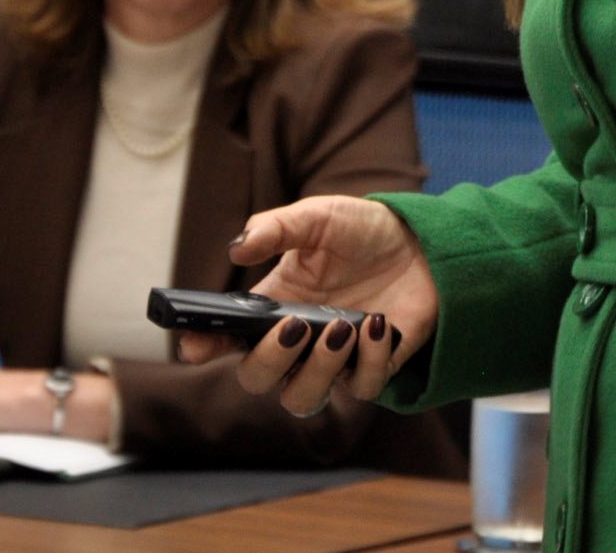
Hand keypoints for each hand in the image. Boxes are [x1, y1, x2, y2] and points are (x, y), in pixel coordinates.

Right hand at [175, 196, 438, 416]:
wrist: (420, 241)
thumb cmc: (360, 231)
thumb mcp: (317, 217)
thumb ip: (276, 228)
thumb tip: (237, 247)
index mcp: (272, 305)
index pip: (226, 337)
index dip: (203, 346)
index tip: (195, 347)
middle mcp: (296, 341)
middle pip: (258, 378)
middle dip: (269, 360)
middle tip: (294, 325)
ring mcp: (333, 360)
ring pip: (302, 398)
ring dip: (317, 369)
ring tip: (342, 327)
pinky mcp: (373, 367)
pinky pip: (360, 387)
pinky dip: (369, 360)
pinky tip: (378, 323)